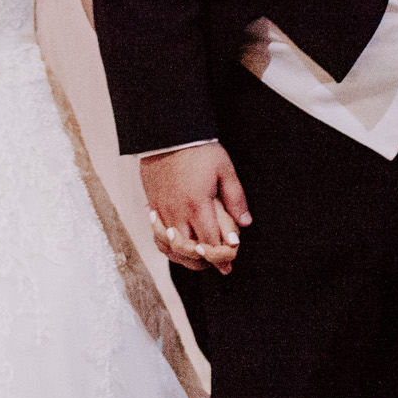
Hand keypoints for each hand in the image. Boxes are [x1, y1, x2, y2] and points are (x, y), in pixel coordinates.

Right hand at [140, 142, 249, 273]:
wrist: (167, 133)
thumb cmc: (198, 149)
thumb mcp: (224, 169)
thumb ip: (235, 198)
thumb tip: (245, 223)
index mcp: (197, 205)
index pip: (211, 242)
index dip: (223, 254)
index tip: (231, 260)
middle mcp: (177, 212)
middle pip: (189, 251)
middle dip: (205, 262)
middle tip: (219, 264)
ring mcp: (162, 211)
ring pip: (171, 247)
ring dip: (185, 258)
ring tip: (199, 258)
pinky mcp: (152, 205)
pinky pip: (156, 235)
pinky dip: (167, 245)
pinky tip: (176, 245)